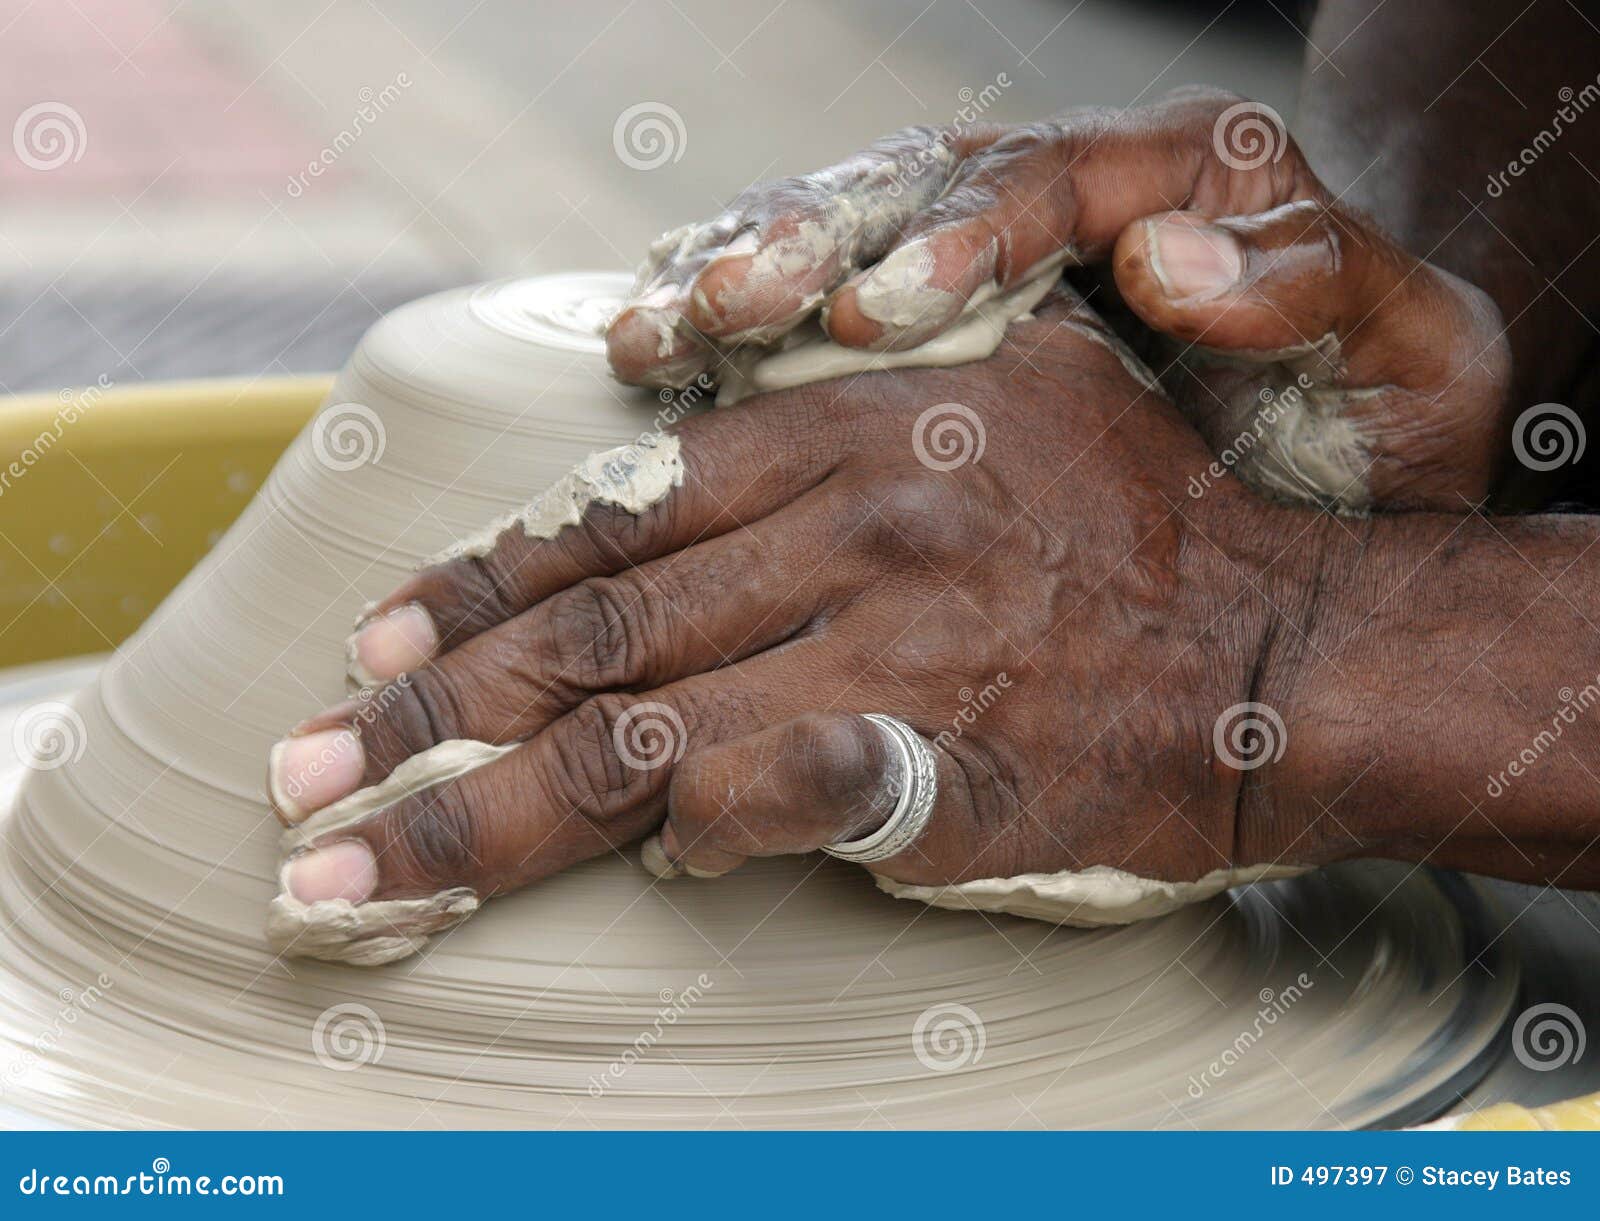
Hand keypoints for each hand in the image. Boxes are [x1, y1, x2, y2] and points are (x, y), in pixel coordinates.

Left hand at [267, 288, 1330, 916]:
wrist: (1278, 645)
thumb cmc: (1136, 530)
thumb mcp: (984, 414)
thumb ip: (821, 469)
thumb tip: (678, 574)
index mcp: (844, 433)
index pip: (610, 513)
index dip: (476, 583)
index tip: (375, 641)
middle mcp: (846, 524)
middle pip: (585, 630)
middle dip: (421, 710)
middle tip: (304, 771)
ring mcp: (883, 645)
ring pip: (628, 735)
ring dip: (475, 811)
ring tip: (355, 870)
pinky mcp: (932, 765)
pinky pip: (758, 805)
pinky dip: (679, 841)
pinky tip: (629, 874)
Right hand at [606, 88, 1509, 511]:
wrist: (1351, 474)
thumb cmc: (1380, 422)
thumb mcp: (1414, 359)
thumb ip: (1319, 288)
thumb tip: (1169, 266)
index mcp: (1183, 177)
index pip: (1053, 181)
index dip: (958, 239)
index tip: (880, 310)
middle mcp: (1064, 202)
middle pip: (916, 190)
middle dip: (809, 243)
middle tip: (723, 302)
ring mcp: (987, 262)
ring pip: (846, 236)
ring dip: (744, 278)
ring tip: (660, 331)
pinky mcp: (932, 334)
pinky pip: (823, 312)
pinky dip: (743, 339)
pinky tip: (669, 359)